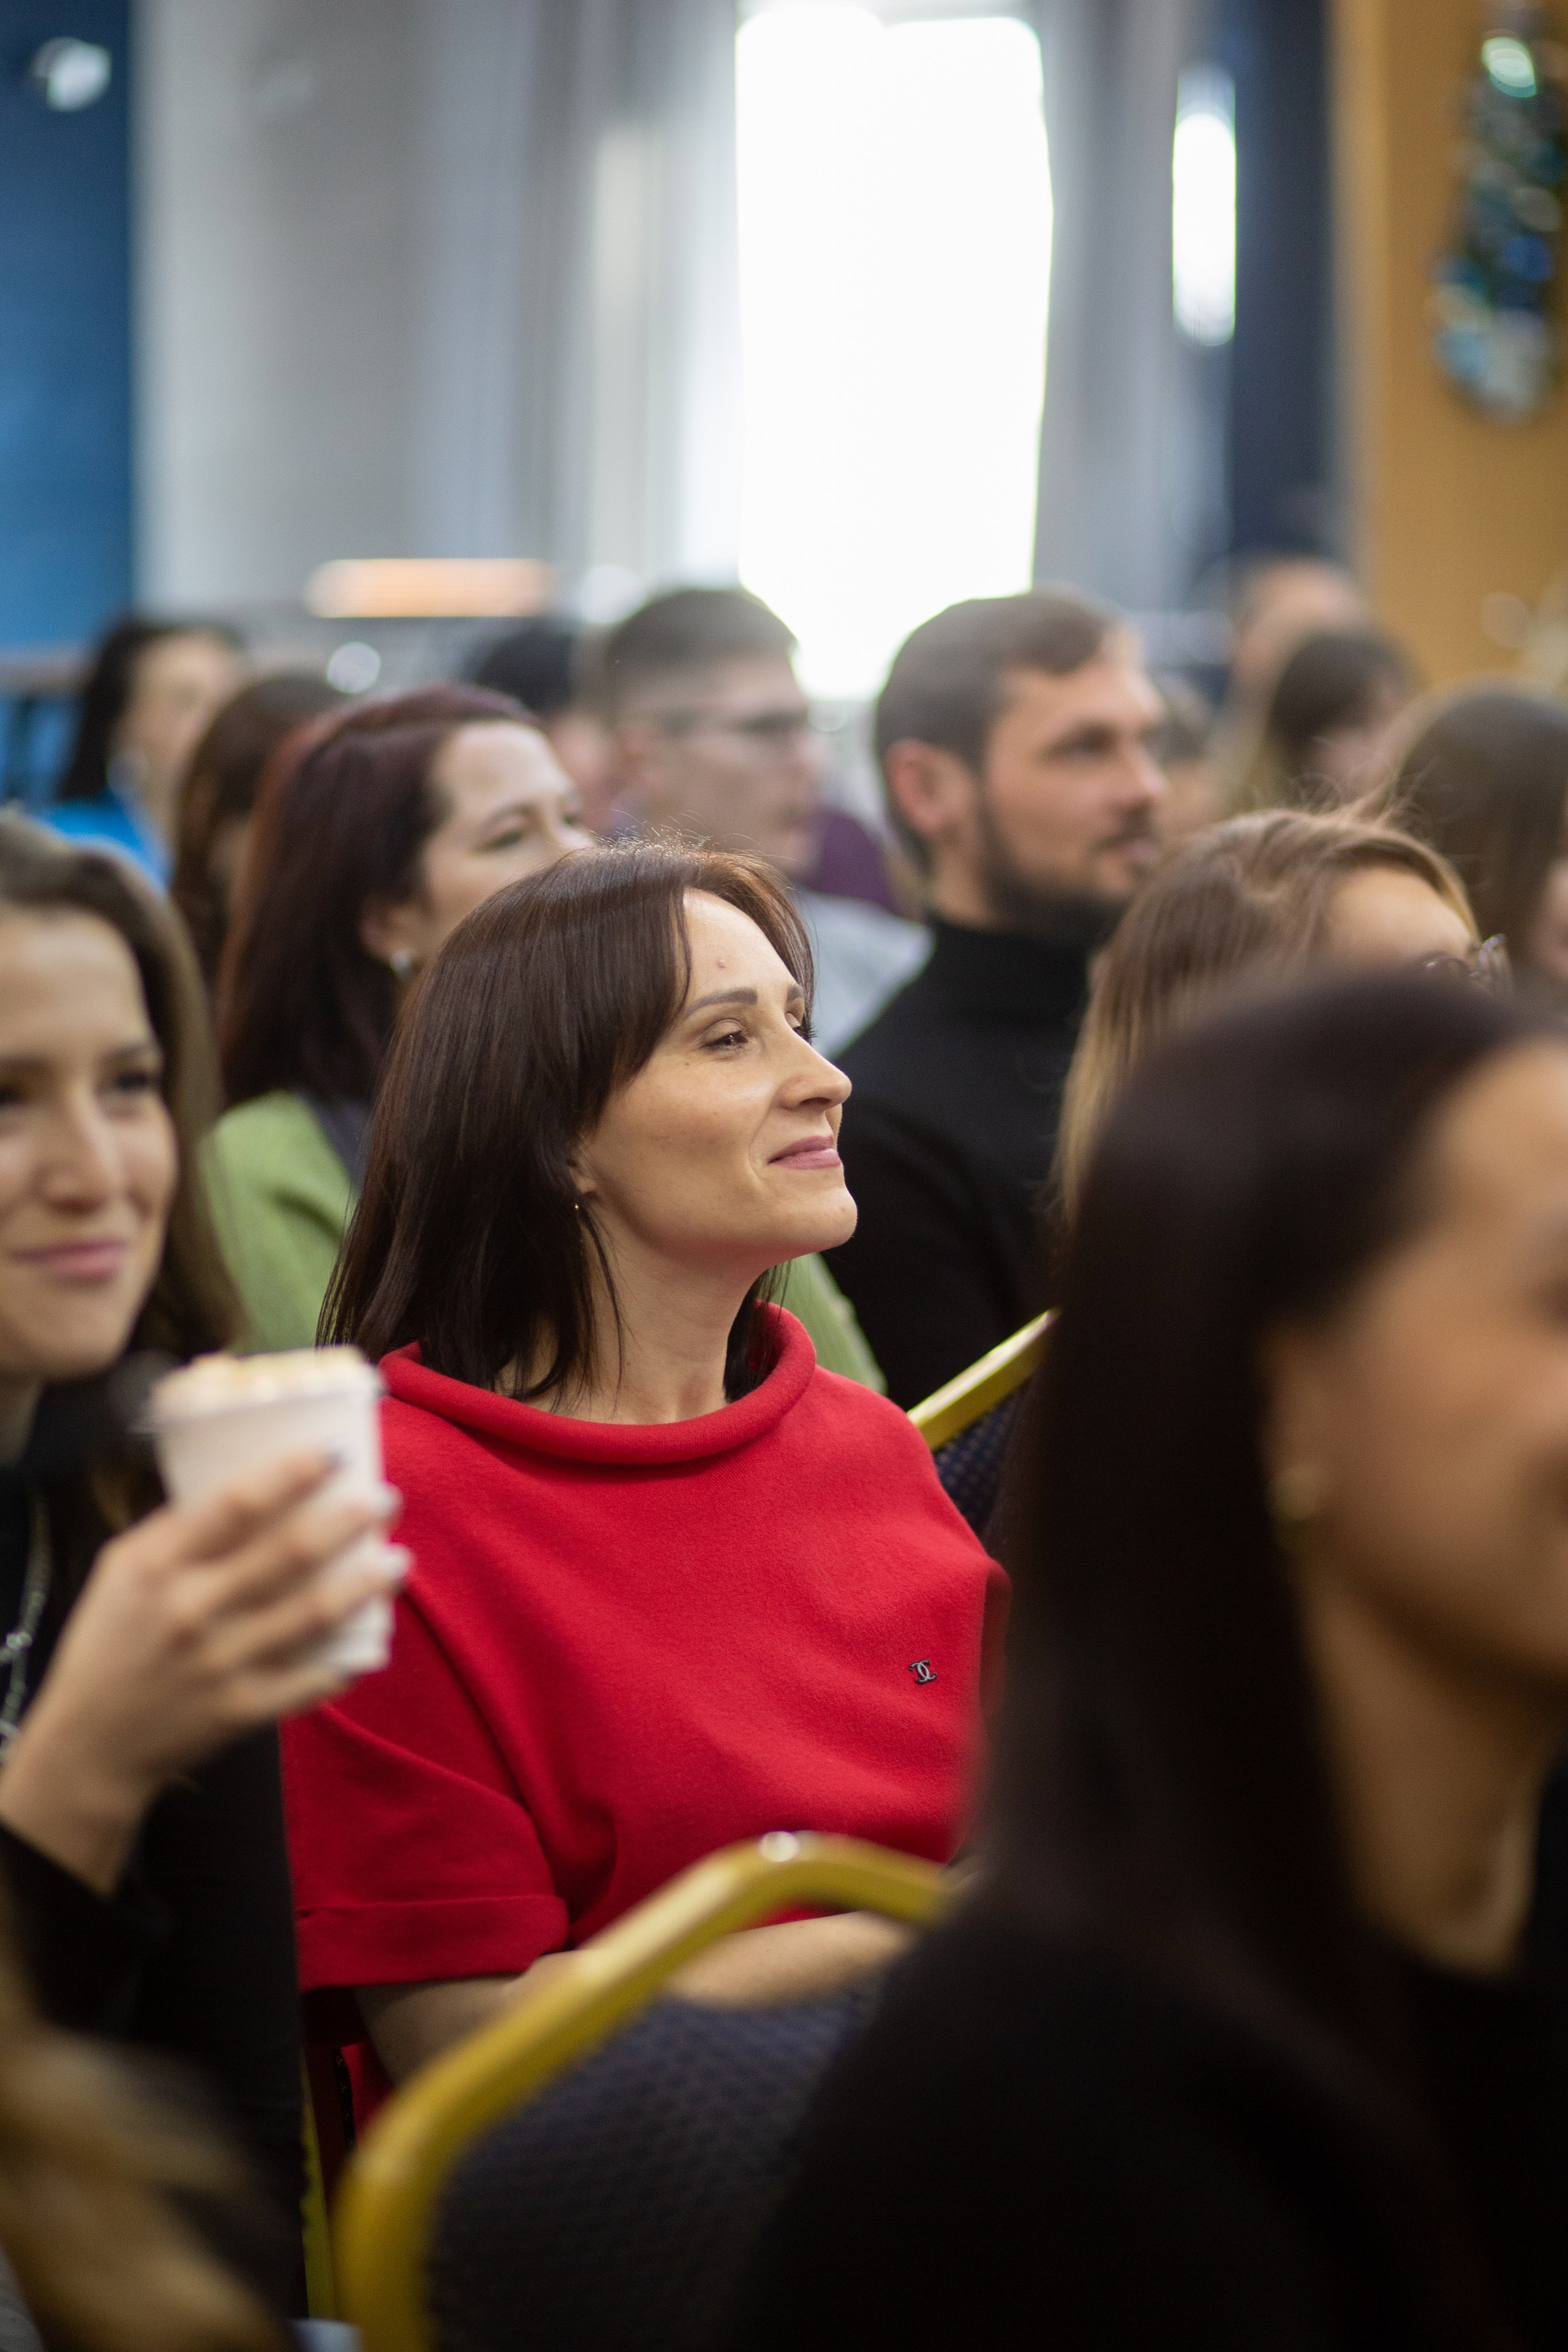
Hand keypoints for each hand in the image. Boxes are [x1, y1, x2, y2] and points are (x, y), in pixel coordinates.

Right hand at [0, 1450, 404, 1892]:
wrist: (91, 1744)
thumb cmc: (110, 1640)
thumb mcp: (122, 1569)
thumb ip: (176, 1526)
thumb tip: (243, 1478)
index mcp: (158, 1566)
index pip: (234, 1506)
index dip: (290, 1475)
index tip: (333, 1453)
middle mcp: (191, 1610)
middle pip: (286, 1554)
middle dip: (346, 1522)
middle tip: (386, 1499)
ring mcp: (220, 1663)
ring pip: (311, 1615)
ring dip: (363, 1584)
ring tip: (399, 1558)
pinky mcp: (240, 1709)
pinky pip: (309, 1681)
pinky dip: (346, 1661)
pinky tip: (374, 1635)